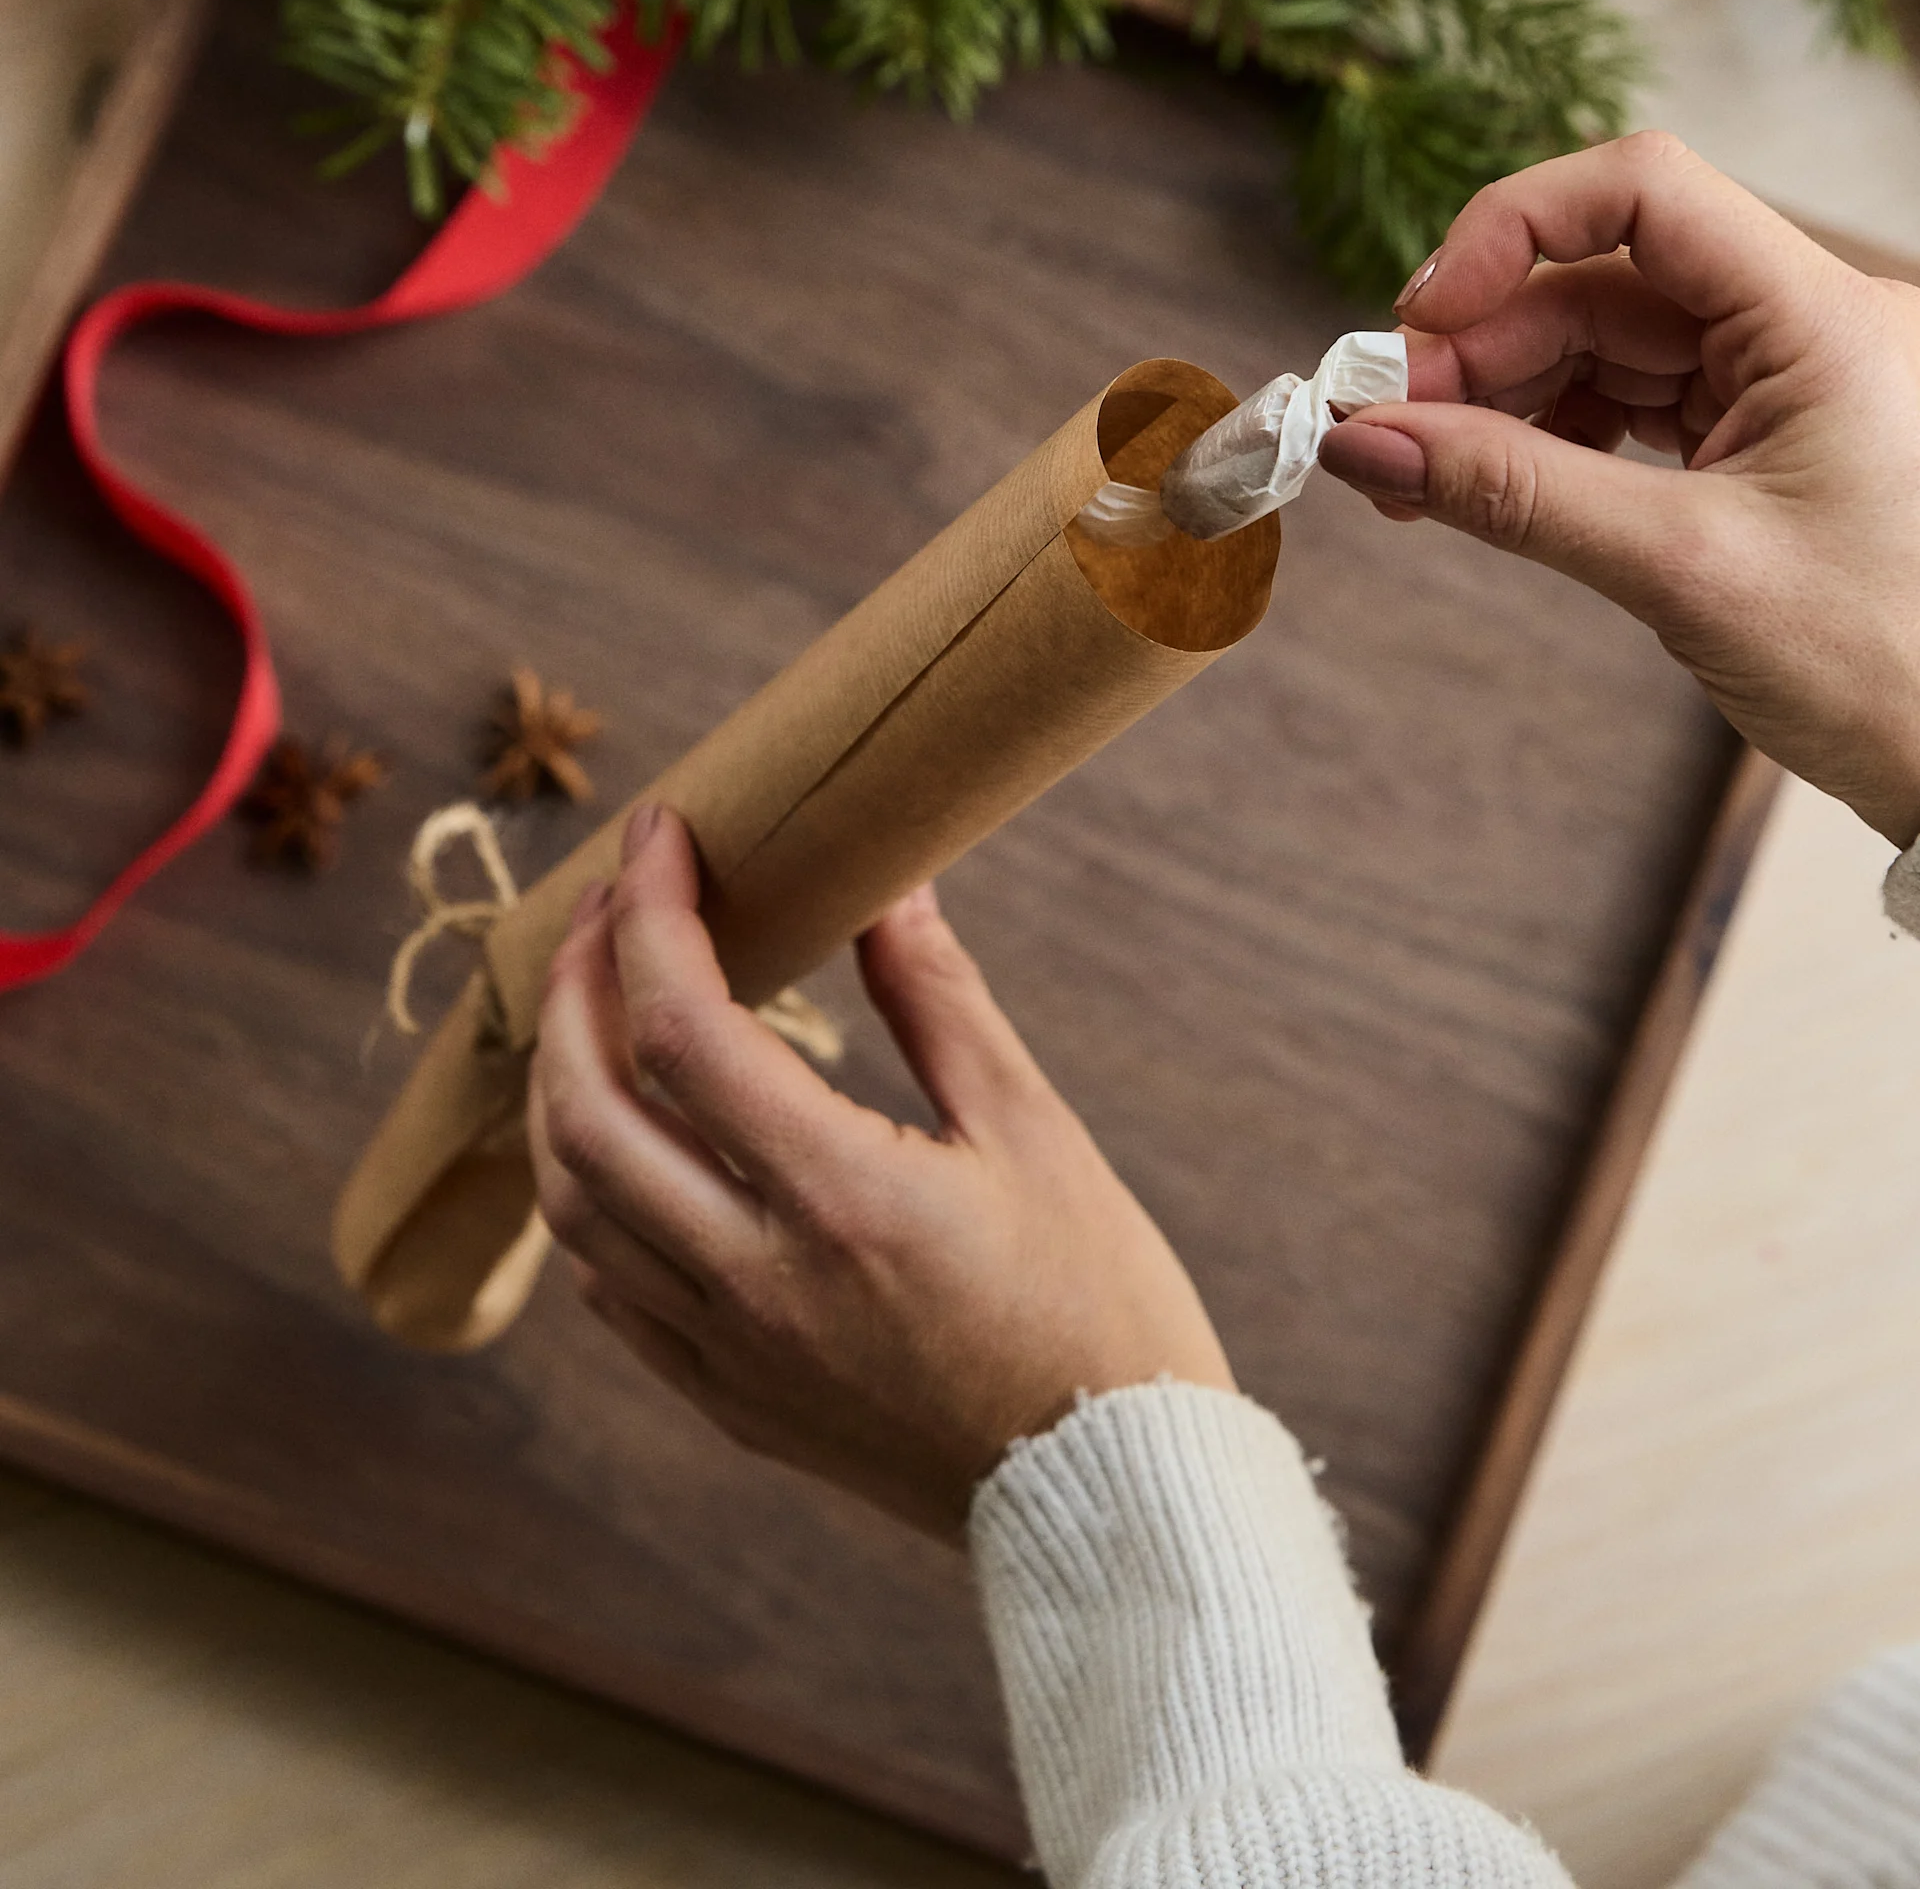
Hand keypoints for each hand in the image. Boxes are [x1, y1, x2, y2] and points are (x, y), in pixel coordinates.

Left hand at [529, 805, 1233, 1540]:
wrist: (1106, 1496)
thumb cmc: (1096, 1304)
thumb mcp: (1033, 1130)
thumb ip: (938, 999)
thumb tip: (887, 881)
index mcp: (840, 1201)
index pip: (684, 1029)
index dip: (652, 914)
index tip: (663, 831)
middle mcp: (758, 1282)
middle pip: (588, 1111)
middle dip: (578, 984)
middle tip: (610, 901)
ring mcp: (730, 1354)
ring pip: (573, 1204)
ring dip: (564, 1085)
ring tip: (600, 1002)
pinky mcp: (729, 1401)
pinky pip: (608, 1288)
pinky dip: (593, 1193)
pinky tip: (632, 1136)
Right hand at [1316, 130, 1919, 846]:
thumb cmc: (1890, 673)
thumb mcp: (1686, 572)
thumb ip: (1517, 494)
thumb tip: (1365, 442)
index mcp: (1824, 319)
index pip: (1644, 192)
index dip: (1514, 228)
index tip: (1420, 323)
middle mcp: (1811, 325)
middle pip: (1604, 277)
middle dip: (1481, 345)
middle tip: (1384, 433)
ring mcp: (1790, 381)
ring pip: (1606, 341)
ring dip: (1503, 396)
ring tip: (1423, 477)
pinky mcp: (1769, 438)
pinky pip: (1634, 401)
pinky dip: (1553, 437)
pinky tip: (1495, 487)